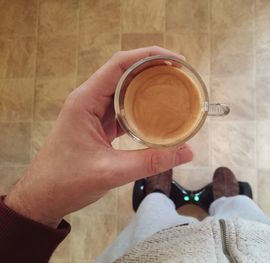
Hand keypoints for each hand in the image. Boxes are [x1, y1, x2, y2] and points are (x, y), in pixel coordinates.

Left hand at [4, 47, 192, 227]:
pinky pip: (122, 106)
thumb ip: (150, 162)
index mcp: (86, 101)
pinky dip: (140, 104)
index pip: (119, 64)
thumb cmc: (67, 182)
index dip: (149, 55)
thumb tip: (187, 151)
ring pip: (123, 88)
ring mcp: (92, 111)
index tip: (176, 60)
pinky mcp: (97, 123)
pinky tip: (157, 110)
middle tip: (180, 73)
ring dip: (146, 84)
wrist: (43, 196)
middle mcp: (88, 99)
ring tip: (173, 87)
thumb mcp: (112, 172)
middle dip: (152, 67)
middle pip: (123, 71)